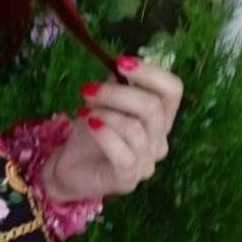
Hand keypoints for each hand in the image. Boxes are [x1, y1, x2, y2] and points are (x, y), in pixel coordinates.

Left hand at [42, 56, 183, 201]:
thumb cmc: (91, 134)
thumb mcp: (103, 103)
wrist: (68, 168)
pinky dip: (104, 134)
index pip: (173, 91)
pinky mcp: (128, 179)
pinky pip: (123, 153)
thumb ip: (116, 86)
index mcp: (160, 119)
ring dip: (106, 114)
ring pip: (136, 129)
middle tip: (89, 90)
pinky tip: (89, 125)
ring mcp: (147, 163)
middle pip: (153, 108)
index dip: (151, 73)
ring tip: (84, 112)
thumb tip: (120, 65)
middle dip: (117, 93)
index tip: (120, 62)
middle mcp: (159, 141)